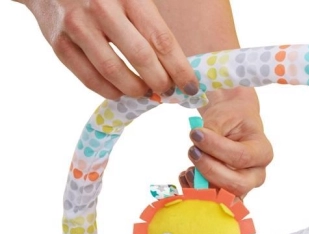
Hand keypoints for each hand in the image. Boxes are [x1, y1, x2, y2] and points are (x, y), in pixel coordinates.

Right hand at [19, 0, 198, 98]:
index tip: (191, 87)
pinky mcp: (59, 44)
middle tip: (168, 92)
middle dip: (161, 82)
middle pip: (141, 58)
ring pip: (115, 73)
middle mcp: (101, 7)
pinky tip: (122, 92)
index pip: (161, 40)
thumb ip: (150, 24)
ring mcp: (77, 26)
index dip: (180, 69)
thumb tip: (177, 67)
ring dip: (137, 90)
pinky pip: (90, 80)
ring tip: (147, 93)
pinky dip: (111, 92)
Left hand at [179, 88, 272, 198]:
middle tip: (192, 151)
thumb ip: (212, 132)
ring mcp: (243, 187)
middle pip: (237, 184)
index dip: (216, 148)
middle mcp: (257, 174)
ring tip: (189, 167)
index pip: (241, 156)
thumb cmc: (231, 118)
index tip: (195, 133)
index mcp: (262, 152)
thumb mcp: (223, 116)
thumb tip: (198, 149)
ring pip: (225, 197)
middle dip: (210, 170)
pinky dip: (196, 190)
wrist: (231, 124)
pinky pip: (213, 201)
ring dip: (202, 185)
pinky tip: (188, 174)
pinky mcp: (228, 194)